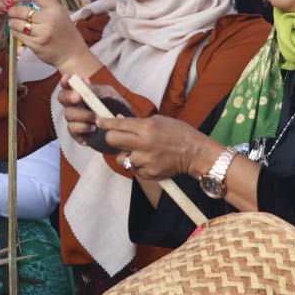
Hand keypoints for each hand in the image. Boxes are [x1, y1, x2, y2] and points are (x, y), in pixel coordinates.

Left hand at [6, 0, 90, 71]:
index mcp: (55, 8)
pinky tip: (17, 31)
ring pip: (17, 23)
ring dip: (12, 22)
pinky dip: (15, 32)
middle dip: (12, 10)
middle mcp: (49, 19)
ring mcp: (42, 33)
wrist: (72, 54)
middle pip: (22, 10)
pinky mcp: (36, 45)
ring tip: (13, 21)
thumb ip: (45, 5)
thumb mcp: (61, 13)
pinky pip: (18, 35)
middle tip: (11, 11)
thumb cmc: (65, 32)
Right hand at [56, 79, 120, 144]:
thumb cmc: (117, 108)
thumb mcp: (109, 94)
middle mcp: (75, 105)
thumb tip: (84, 84)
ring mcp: (75, 120)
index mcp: (81, 93)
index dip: (65, 81)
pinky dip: (83, 127)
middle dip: (69, 96)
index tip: (69, 78)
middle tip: (79, 96)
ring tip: (96, 117)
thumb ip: (95, 89)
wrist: (125, 128)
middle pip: (62, 98)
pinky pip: (72, 129)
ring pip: (68, 114)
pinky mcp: (77, 134)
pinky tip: (93, 127)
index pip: (68, 85)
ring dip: (82, 114)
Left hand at [92, 114, 210, 180]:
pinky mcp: (148, 173)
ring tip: (137, 150)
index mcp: (147, 128)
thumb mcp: (160, 120)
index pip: (118, 125)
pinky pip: (133, 168)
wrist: (195, 153)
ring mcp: (145, 161)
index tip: (99, 121)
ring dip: (125, 153)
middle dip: (111, 137)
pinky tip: (147, 159)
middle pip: (112, 141)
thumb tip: (119, 121)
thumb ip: (138, 122)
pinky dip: (136, 164)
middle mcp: (144, 145)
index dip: (105, 123)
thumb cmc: (180, 133)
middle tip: (115, 136)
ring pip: (120, 158)